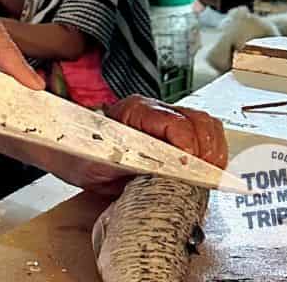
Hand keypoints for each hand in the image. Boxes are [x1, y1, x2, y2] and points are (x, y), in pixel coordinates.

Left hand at [52, 96, 227, 196]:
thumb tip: (167, 173)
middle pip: (197, 119)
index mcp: (134, 112)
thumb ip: (134, 166)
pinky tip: (208, 168)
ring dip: (214, 150)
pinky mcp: (173, 128)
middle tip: (207, 178)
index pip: (173, 122)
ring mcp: (166, 115)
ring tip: (211, 175)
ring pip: (205, 123)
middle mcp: (154, 108)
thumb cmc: (83, 155)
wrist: (72, 150)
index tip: (194, 171)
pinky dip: (212, 150)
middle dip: (208, 151)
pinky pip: (203, 131)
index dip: (188, 147)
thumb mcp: (102, 164)